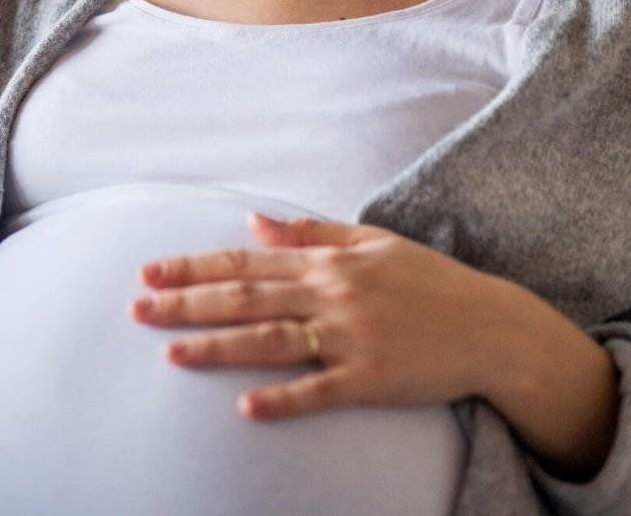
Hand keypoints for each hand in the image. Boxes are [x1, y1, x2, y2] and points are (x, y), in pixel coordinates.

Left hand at [130, 210, 517, 421]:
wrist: (493, 328)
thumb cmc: (431, 283)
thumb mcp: (373, 242)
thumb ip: (311, 234)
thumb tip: (254, 222)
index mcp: (328, 262)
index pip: (246, 262)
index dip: (194, 267)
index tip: (148, 272)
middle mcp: (333, 294)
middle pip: (246, 299)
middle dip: (187, 303)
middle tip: (137, 311)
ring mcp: (352, 337)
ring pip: (271, 341)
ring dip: (217, 347)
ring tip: (170, 354)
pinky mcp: (372, 380)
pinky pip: (320, 391)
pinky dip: (283, 398)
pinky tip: (245, 407)